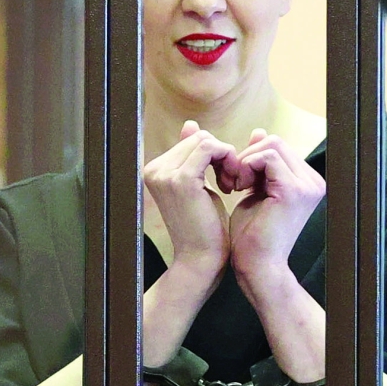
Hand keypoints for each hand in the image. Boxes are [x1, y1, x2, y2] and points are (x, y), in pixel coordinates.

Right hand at [141, 121, 234, 277]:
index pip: (192, 140)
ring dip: (227, 158)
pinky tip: (232, 184)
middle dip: (222, 155)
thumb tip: (190, 125)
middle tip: (233, 182)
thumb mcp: (199, 186)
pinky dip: (229, 159)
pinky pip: (211, 147)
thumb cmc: (205, 228)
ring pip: (206, 140)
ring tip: (232, 184)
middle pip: (200, 137)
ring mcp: (164, 173)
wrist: (201, 261)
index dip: (216, 155)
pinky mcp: (181, 179)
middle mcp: (154, 169)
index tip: (227, 179)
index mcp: (155, 170)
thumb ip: (192, 156)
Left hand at [228, 129, 326, 285]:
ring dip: (245, 161)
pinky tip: (238, 188)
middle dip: (247, 156)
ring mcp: (307, 185)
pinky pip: (266, 157)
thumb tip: (260, 132)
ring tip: (235, 186)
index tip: (237, 181)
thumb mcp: (255, 190)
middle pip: (275, 141)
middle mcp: (313, 182)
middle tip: (233, 182)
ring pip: (271, 144)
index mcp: (307, 182)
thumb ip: (259, 164)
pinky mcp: (294, 190)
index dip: (252, 158)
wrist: (257, 268)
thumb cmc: (252, 236)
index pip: (278, 147)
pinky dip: (246, 166)